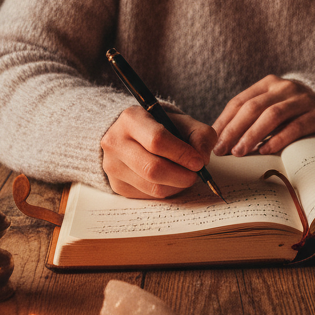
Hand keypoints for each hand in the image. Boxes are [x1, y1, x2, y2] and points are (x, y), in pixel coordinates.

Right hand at [101, 106, 216, 198]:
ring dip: (176, 186)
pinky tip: (171, 180)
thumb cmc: (162, 128)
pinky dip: (166, 191)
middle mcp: (115, 142)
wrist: (132, 136)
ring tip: (185, 176)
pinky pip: (148, 196)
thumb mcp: (183, 122)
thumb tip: (202, 159)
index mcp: (131, 119)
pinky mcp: (116, 185)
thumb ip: (200, 135)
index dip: (182, 154)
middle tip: (195, 175)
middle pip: (152, 169)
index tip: (199, 162)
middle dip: (181, 176)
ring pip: (152, 187)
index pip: (157, 140)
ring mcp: (112, 166)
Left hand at [212, 75, 314, 157]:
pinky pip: (295, 127)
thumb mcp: (272, 102)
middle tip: (222, 150)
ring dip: (252, 135)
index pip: (239, 101)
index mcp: (267, 83)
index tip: (213, 140)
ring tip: (240, 151)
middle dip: (234, 130)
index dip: (224, 121)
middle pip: (253, 108)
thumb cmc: (293, 107)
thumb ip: (251, 115)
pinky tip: (265, 150)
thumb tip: (222, 138)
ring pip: (272, 115)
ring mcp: (301, 99)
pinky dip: (278, 139)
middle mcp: (283, 87)